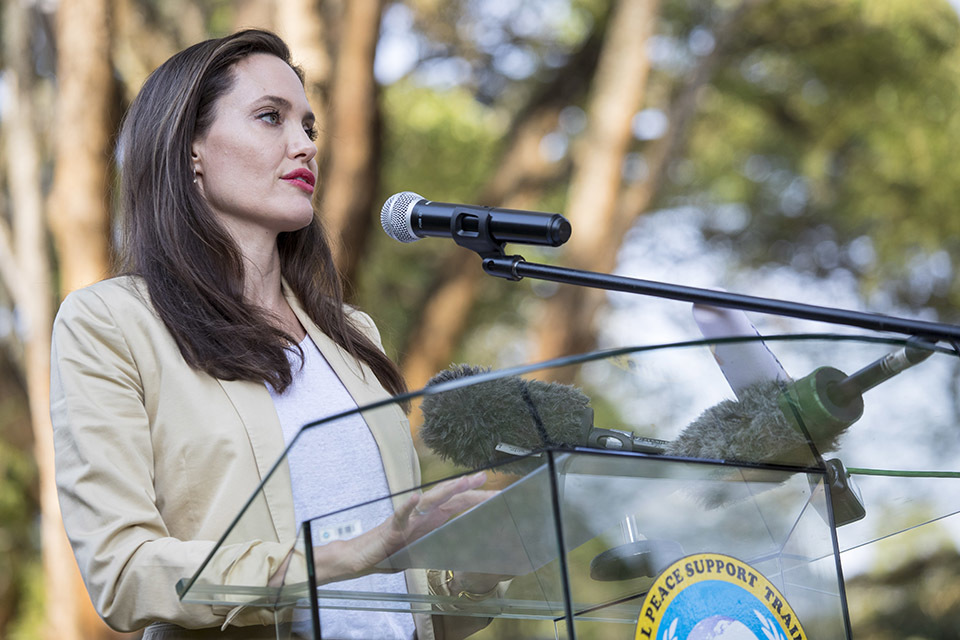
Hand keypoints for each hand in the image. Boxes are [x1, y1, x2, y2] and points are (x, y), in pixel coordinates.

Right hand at [304, 471, 496, 583]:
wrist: (362, 557)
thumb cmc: (392, 551)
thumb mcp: (422, 546)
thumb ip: (440, 540)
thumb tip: (465, 543)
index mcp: (430, 518)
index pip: (456, 503)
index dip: (474, 496)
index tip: (494, 491)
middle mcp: (420, 514)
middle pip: (447, 497)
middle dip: (468, 488)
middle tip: (485, 478)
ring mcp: (407, 520)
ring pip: (428, 500)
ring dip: (446, 490)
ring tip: (462, 480)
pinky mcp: (392, 529)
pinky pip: (400, 515)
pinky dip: (407, 506)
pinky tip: (415, 498)